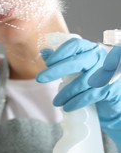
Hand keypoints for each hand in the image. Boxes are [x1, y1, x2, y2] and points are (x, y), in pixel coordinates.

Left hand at [36, 38, 120, 152]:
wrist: (115, 100)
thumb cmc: (93, 80)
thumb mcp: (78, 68)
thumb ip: (62, 59)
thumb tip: (44, 52)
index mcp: (91, 49)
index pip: (75, 45)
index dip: (59, 53)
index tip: (47, 63)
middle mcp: (101, 58)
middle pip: (76, 62)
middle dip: (56, 71)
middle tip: (40, 79)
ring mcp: (108, 73)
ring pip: (82, 82)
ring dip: (66, 93)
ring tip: (56, 102)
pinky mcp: (111, 89)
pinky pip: (90, 95)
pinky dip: (76, 102)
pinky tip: (67, 107)